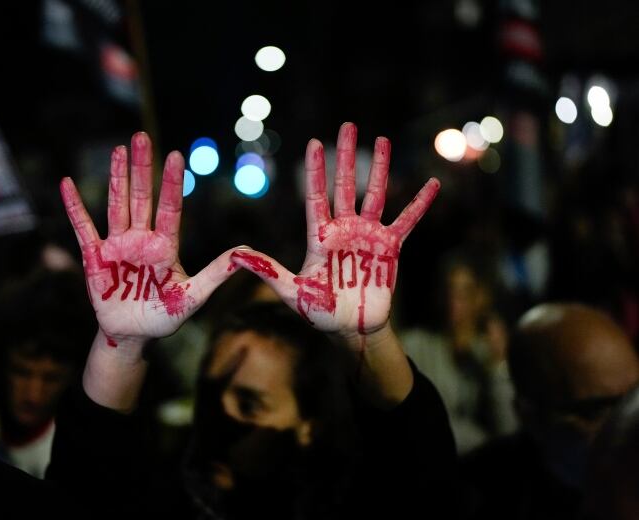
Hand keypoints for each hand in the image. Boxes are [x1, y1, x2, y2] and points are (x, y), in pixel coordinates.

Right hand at [61, 132, 236, 345]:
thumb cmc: (164, 317)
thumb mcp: (193, 297)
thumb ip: (215, 274)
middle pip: (142, 197)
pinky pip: (83, 227)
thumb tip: (244, 254)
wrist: (132, 335)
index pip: (170, 208)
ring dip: (116, 177)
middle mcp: (141, 239)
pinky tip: (68, 183)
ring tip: (118, 149)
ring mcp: (116, 245)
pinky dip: (75, 206)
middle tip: (142, 136)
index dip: (171, 183)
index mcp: (165, 246)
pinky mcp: (94, 257)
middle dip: (142, 167)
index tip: (176, 155)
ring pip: (116, 204)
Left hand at [231, 123, 438, 337]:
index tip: (313, 143)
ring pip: (375, 194)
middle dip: (346, 156)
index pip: (316, 196)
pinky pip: (407, 221)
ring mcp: (368, 236)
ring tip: (382, 139)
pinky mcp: (390, 248)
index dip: (315, 170)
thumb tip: (236, 255)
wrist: (350, 329)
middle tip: (348, 126)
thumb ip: (267, 271)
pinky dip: (420, 203)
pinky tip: (432, 184)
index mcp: (320, 236)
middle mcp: (344, 229)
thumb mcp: (290, 291)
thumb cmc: (318, 312)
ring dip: (380, 168)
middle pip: (345, 185)